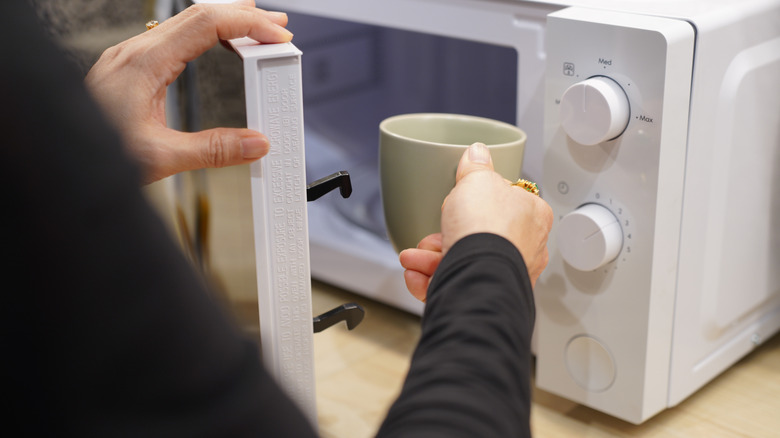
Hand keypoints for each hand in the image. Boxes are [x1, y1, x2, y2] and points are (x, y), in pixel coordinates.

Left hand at [85, 0, 292, 183]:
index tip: (277, 36)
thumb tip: (256, 143)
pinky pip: (172, 38)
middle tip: (277, 27)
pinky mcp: (128, 70)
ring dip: (223, 23)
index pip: (206, 24)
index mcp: (144, 63)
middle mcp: (135, 53)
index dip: (248, 24)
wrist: (55, 161)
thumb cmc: (90, 155)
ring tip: (254, 30)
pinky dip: (203, 37)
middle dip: (243, 15)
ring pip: (184, 24)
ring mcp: (129, 59)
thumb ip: (213, 150)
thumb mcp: (159, 158)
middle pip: (198, 15)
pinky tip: (214, 47)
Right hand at [400, 143, 552, 300]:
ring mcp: (506, 274)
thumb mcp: (477, 181)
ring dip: (430, 259)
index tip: (455, 203)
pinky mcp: (485, 293)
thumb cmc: (486, 228)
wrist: (478, 274)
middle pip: (477, 235)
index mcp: (532, 215)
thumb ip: (476, 166)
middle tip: (429, 236)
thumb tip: (477, 152)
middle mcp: (525, 247)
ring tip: (413, 257)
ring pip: (463, 261)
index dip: (472, 202)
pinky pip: (456, 284)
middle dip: (442, 236)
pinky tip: (416, 276)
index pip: (503, 202)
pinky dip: (432, 279)